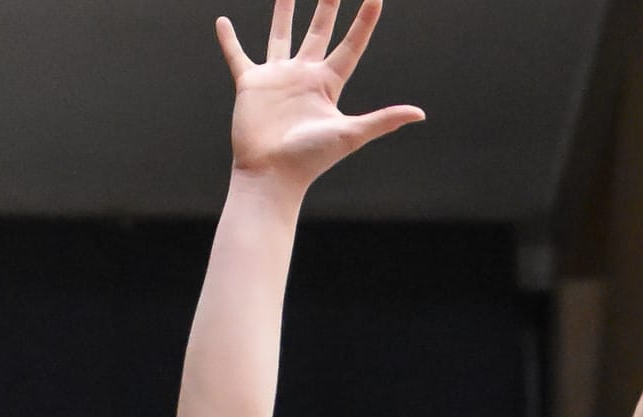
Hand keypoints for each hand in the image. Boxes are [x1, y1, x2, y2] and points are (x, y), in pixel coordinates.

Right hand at [218, 0, 421, 193]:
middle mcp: (304, 76)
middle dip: (326, 7)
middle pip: (319, 32)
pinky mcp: (251, 84)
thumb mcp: (350, 134)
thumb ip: (383, 120)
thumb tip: (420, 114)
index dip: (364, 22)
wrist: (272, 175)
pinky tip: (222, 22)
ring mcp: (277, 78)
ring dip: (283, 12)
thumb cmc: (310, 159)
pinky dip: (229, 40)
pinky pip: (238, 56)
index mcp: (327, 84)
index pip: (351, 46)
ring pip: (281, 35)